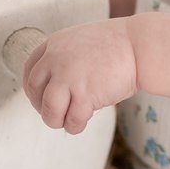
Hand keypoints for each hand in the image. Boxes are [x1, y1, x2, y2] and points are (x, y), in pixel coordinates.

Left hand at [22, 21, 137, 134]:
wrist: (140, 46)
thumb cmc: (118, 47)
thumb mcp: (81, 43)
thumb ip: (64, 59)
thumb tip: (55, 89)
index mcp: (55, 44)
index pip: (29, 69)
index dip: (33, 89)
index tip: (41, 99)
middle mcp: (56, 59)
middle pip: (34, 90)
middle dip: (42, 106)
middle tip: (55, 113)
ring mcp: (69, 77)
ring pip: (49, 109)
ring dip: (56, 120)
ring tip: (68, 121)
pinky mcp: (85, 95)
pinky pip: (72, 120)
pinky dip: (75, 125)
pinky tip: (83, 122)